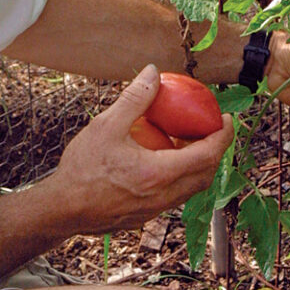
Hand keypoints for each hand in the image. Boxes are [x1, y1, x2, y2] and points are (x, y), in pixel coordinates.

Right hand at [48, 64, 233, 234]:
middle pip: (206, 174)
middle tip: (210, 129)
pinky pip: (175, 195)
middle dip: (216, 151)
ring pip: (192, 187)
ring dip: (198, 165)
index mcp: (160, 174)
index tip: (227, 120)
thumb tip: (153, 73)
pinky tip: (162, 161)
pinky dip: (180, 177)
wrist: (62, 210)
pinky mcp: (146, 216)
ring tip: (187, 142)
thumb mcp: (106, 126)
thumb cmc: (82, 170)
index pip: (208, 155)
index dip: (223, 136)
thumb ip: (135, 99)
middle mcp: (164, 196)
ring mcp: (156, 210)